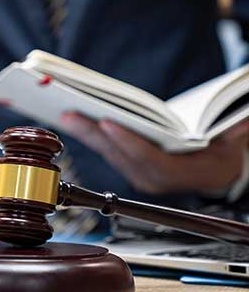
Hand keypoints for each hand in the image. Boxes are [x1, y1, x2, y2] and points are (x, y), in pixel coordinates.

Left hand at [60, 113, 248, 195]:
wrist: (219, 167)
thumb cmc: (227, 147)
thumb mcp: (237, 136)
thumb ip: (236, 127)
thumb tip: (243, 118)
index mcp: (187, 173)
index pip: (153, 161)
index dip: (130, 143)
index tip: (108, 123)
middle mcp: (159, 180)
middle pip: (121, 156)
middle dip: (93, 133)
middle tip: (69, 113)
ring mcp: (141, 176)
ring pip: (108, 153)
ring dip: (83, 133)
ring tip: (62, 112)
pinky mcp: (128, 167)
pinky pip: (105, 151)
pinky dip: (87, 134)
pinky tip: (70, 119)